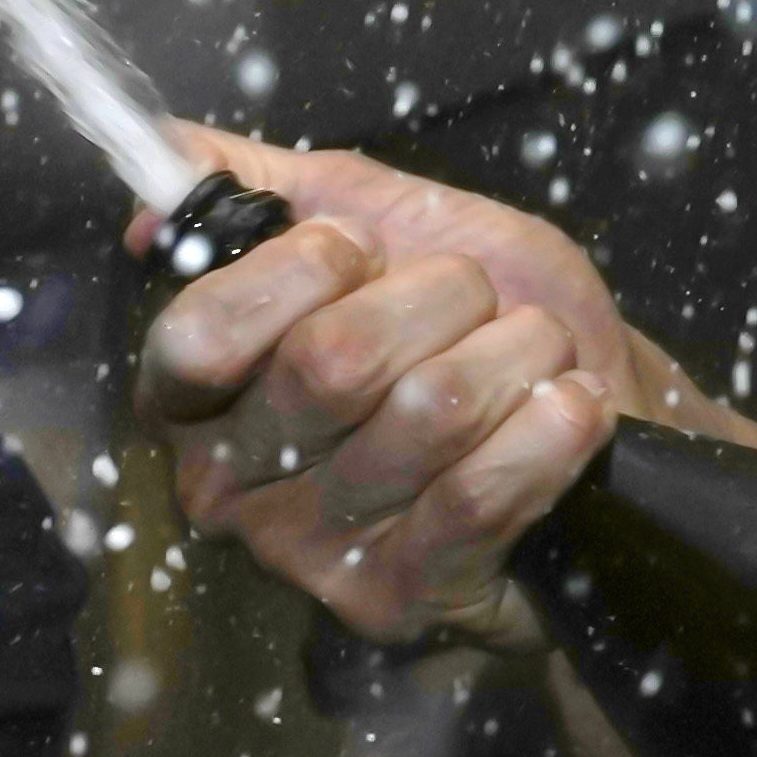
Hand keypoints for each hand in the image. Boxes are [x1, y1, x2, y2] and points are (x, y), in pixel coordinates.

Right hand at [125, 128, 625, 648]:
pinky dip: (550, 426)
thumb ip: (262, 186)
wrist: (588, 415)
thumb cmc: (468, 321)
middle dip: (437, 296)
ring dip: (513, 353)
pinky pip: (480, 491)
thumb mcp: (369, 218)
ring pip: (426, 413)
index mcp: (198, 395)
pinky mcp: (403, 597)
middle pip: (328, 363)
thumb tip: (168, 159)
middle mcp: (233, 484)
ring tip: (537, 350)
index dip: (298, 269)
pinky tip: (571, 405)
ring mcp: (314, 552)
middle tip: (474, 297)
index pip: (198, 334)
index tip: (363, 248)